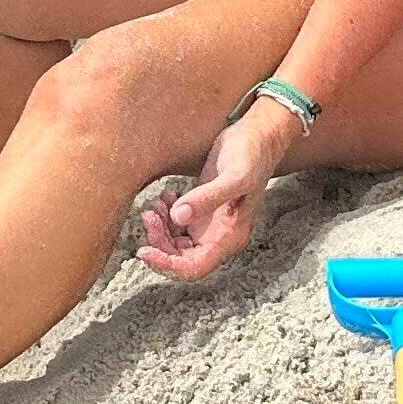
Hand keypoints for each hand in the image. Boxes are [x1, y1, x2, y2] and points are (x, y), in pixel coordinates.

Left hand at [136, 95, 304, 280]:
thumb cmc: (252, 155)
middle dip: (159, 242)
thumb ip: (207, 198)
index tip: (144, 249)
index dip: (167, 265)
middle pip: (180, 258)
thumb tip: (179, 217)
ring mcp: (210, 225)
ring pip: (175, 243)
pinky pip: (177, 225)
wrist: (258, 135)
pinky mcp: (202, 210)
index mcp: (230, 238)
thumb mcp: (233, 176)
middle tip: (150, 214)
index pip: (194, 268)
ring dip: (160, 228)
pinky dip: (166, 216)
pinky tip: (167, 196)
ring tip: (158, 203)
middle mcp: (219, 237)